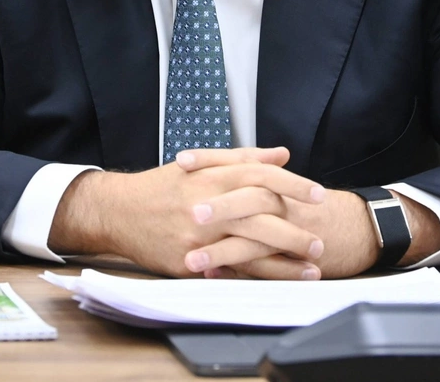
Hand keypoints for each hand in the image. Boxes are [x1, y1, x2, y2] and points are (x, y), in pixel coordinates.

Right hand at [48, 146, 326, 278]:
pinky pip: (228, 272)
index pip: (262, 176)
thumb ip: (243, 159)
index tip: (319, 194)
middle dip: (294, 231)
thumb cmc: (163, 186)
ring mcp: (198, 236)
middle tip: (320, 241)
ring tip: (310, 269)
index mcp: (212, 176)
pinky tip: (276, 283)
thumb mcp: (201, 164)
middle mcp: (207, 205)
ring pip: (248, 249)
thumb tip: (282, 155)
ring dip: (283, 262)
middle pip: (260, 217)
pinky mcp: (188, 262)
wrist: (119, 210)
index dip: (293, 185)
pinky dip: (255, 278)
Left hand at [179, 149, 439, 277]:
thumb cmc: (313, 206)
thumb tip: (218, 163)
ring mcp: (285, 229)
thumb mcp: (283, 184)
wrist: (358, 227)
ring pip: (251, 237)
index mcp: (271, 179)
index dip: (209, 160)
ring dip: (220, 250)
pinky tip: (216, 277)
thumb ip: (255, 170)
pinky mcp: (290, 257)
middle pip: (246, 196)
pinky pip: (263, 266)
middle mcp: (278, 200)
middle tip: (189, 211)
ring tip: (191, 259)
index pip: (237, 162)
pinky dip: (240, 272)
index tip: (181, 161)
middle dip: (217, 203)